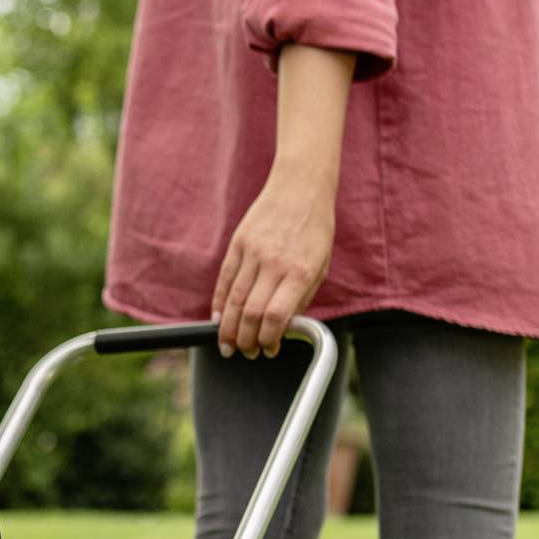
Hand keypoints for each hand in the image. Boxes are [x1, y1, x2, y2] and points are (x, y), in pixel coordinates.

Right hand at [212, 162, 337, 356]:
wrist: (300, 186)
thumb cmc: (315, 229)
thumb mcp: (320, 265)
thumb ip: (301, 297)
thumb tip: (282, 327)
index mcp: (300, 271)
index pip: (276, 316)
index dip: (268, 339)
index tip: (269, 349)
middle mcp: (275, 263)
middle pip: (251, 312)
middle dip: (245, 340)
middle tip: (246, 352)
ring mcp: (253, 252)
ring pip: (234, 300)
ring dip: (228, 328)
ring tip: (227, 345)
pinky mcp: (238, 243)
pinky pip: (225, 280)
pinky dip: (219, 303)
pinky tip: (218, 319)